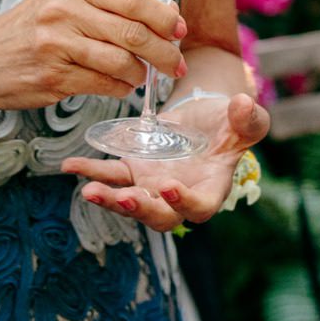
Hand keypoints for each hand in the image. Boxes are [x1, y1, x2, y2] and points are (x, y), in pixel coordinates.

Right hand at [0, 0, 185, 110]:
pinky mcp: (54, 78)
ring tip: (142, 76)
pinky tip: (121, 86)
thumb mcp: (61, 1)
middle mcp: (63, 10)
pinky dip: (121, 88)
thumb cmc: (28, 31)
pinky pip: (105, 85)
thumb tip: (164, 16)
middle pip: (133, 31)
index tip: (179, 29)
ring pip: (122, 61)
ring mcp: (57, 45)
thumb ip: (105, 5)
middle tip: (176, 62)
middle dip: (163, 51)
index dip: (163, 16)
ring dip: (142, 74)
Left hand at [63, 93, 269, 230]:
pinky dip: (91, 172)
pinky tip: (70, 166)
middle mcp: (178, 196)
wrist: (207, 119)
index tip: (170, 187)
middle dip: (140, 209)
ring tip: (89, 190)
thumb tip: (242, 105)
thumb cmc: (231, 126)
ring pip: (129, 201)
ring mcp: (153, 186)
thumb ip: (249, 119)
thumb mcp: (247, 120)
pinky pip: (111, 175)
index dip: (184, 203)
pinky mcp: (134, 171)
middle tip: (124, 198)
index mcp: (210, 190)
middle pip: (159, 216)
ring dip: (109, 198)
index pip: (199, 208)